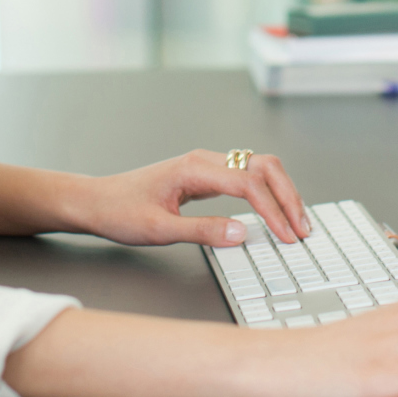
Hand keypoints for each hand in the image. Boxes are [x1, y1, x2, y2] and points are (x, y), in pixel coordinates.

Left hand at [73, 150, 311, 246]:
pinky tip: (274, 212)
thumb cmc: (120, 212)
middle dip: (288, 196)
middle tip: (302, 229)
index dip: (274, 211)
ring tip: (295, 222)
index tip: (287, 236)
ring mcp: (207, 165)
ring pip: (259, 168)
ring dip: (282, 192)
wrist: (96, 201)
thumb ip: (203, 231)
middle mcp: (205, 160)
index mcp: (195, 169)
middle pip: (264, 166)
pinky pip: (247, 176)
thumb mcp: (159, 230)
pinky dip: (268, 192)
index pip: (249, 184)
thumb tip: (243, 233)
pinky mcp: (206, 175)